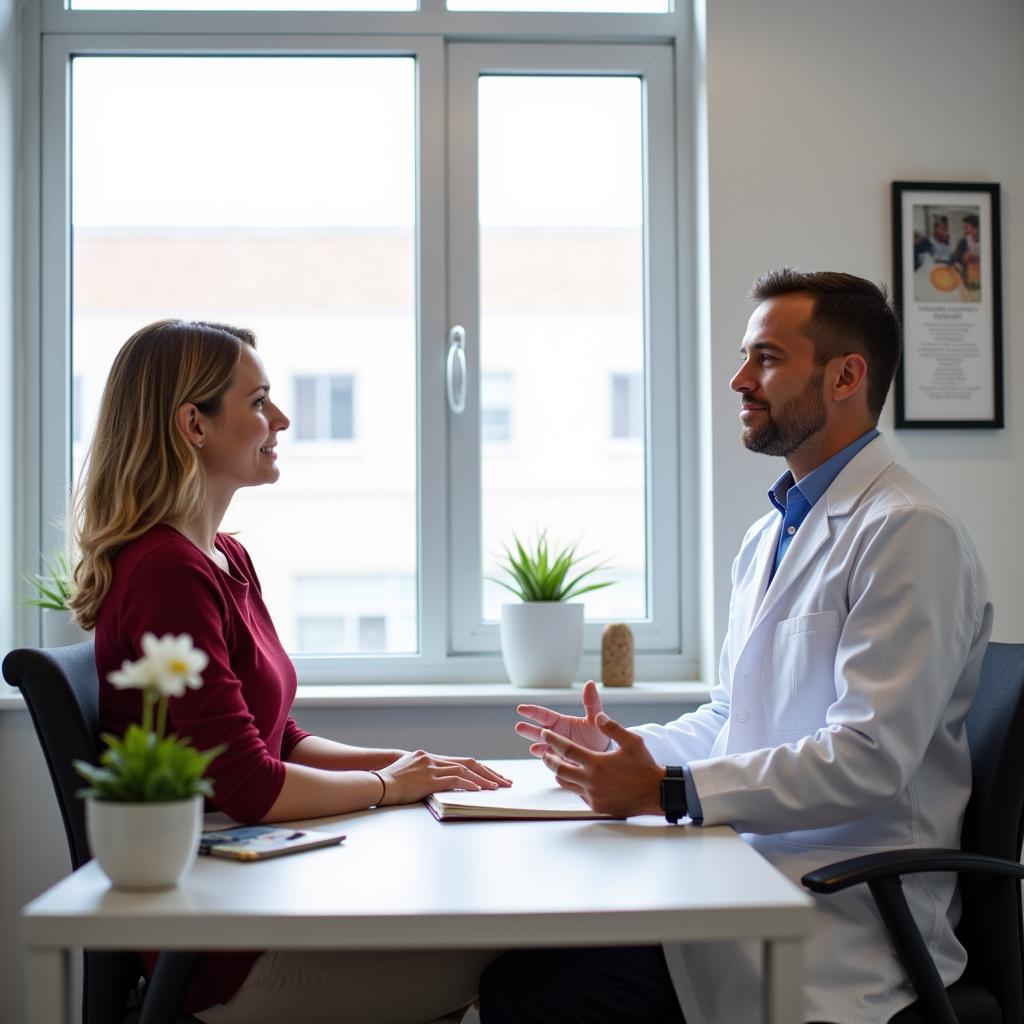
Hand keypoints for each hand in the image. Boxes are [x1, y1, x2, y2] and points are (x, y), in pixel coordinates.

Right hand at [377, 750, 511, 805]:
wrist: (377, 784)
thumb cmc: (390, 783)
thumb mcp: (410, 774)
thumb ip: (425, 775)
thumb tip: (440, 785)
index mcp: (429, 757)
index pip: (461, 761)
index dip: (479, 769)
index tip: (494, 777)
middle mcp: (432, 759)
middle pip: (468, 762)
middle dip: (489, 773)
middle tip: (505, 781)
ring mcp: (431, 767)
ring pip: (464, 770)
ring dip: (483, 779)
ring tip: (498, 787)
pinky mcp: (428, 778)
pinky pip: (454, 780)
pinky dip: (469, 784)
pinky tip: (480, 790)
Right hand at [515, 680, 610, 757]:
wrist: (605, 755)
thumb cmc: (599, 735)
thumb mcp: (595, 718)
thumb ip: (591, 702)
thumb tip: (590, 683)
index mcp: (562, 722)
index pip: (544, 715)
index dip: (532, 711)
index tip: (521, 708)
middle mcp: (556, 734)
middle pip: (538, 730)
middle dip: (529, 729)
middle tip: (519, 727)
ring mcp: (557, 748)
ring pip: (541, 744)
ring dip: (534, 743)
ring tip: (530, 746)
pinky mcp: (560, 761)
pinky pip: (550, 759)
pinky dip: (545, 756)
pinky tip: (538, 753)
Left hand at [540, 712, 664, 817]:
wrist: (654, 794)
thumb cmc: (644, 767)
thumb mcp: (632, 742)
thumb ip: (613, 728)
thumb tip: (598, 716)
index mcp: (596, 763)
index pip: (566, 750)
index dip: (552, 740)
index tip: (545, 734)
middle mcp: (591, 780)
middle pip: (559, 768)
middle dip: (548, 758)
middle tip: (544, 751)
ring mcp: (592, 795)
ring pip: (565, 783)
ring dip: (558, 772)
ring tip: (555, 765)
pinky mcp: (596, 805)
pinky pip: (578, 794)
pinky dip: (573, 785)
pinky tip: (574, 779)